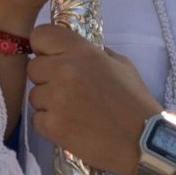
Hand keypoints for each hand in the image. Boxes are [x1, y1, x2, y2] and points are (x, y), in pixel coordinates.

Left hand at [27, 24, 160, 174]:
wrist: (142, 139)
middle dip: (47, 78)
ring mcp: (56, 98)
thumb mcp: (121, 65)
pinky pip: (37, 119)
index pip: (41, 35)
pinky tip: (72, 126)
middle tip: (68, 90)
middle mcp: (64, 71)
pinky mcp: (51, 125)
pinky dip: (51, 123)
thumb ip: (95, 54)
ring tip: (74, 111)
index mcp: (82, 52)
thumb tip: (76, 51)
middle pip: (33, 67)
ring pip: (34, 95)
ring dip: (48, 102)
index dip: (44, 47)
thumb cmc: (135, 101)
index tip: (52, 57)